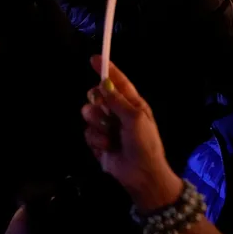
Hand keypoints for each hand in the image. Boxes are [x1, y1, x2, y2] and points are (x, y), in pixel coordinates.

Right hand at [81, 57, 181, 211]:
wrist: (142, 175)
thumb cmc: (145, 143)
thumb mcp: (135, 118)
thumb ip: (118, 101)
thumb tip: (104, 84)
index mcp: (132, 104)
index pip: (118, 82)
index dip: (107, 69)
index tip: (94, 58)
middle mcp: (118, 113)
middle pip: (97, 95)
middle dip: (97, 101)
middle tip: (102, 109)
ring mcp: (107, 127)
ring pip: (89, 114)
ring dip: (97, 124)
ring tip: (109, 135)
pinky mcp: (98, 142)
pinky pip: (87, 132)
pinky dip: (96, 139)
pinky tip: (106, 147)